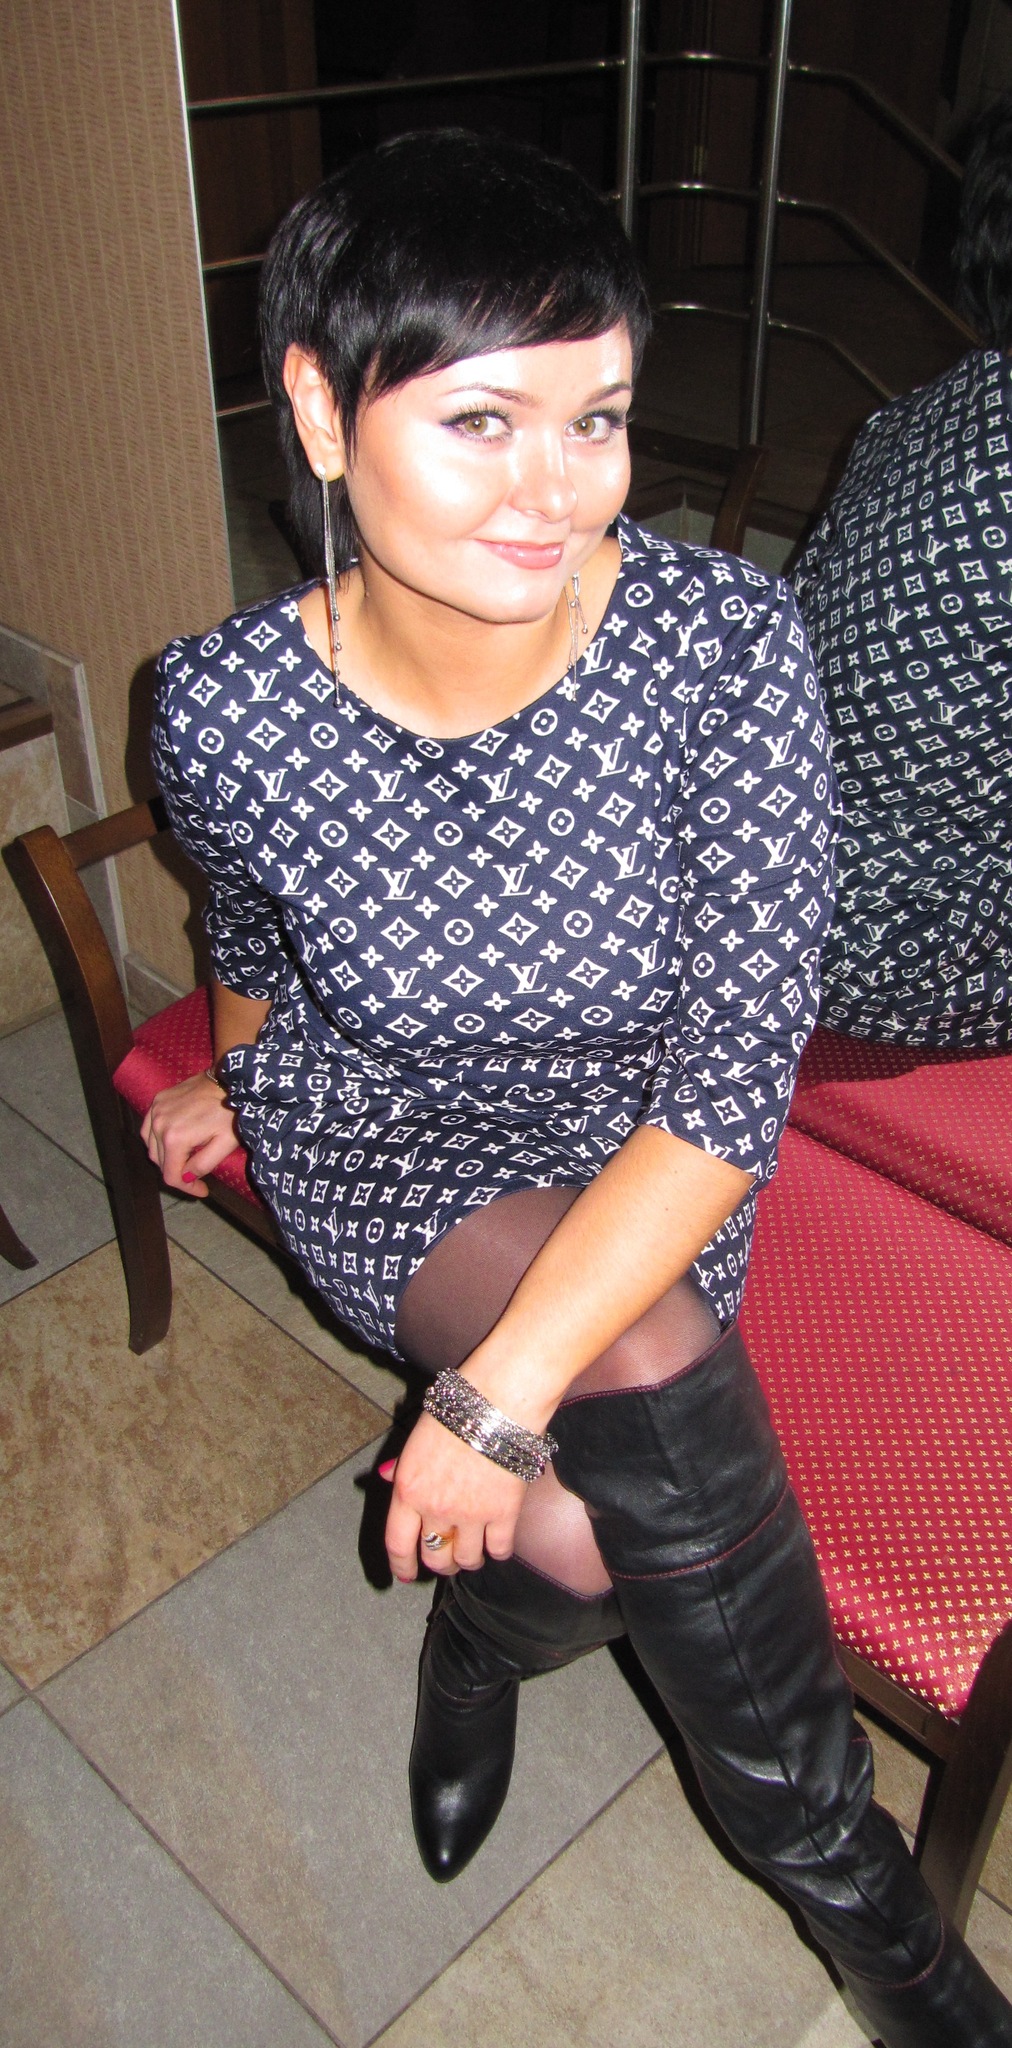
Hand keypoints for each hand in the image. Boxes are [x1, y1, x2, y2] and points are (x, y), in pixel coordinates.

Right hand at [141, 1072, 237, 1195]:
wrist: (227, 1079)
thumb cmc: (230, 1111)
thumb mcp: (224, 1144)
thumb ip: (203, 1165)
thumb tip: (186, 1177)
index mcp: (175, 1138)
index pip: (171, 1176)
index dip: (187, 1188)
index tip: (202, 1190)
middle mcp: (159, 1124)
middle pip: (160, 1163)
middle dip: (178, 1173)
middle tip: (197, 1176)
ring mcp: (155, 1110)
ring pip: (151, 1148)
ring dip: (166, 1158)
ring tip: (186, 1158)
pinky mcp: (156, 1101)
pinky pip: (148, 1129)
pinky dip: (156, 1140)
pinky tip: (172, 1142)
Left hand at [383, 1412, 526, 1580]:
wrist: (497, 1402)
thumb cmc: (455, 1412)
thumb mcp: (417, 1439)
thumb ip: (402, 1466)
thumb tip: (384, 1477)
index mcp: (409, 1490)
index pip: (398, 1542)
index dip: (401, 1564)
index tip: (405, 1576)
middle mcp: (436, 1509)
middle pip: (435, 1557)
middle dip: (440, 1563)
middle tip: (447, 1559)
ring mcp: (471, 1515)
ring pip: (467, 1560)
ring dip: (470, 1559)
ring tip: (475, 1550)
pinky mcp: (504, 1514)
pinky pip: (500, 1549)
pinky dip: (499, 1550)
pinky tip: (498, 1543)